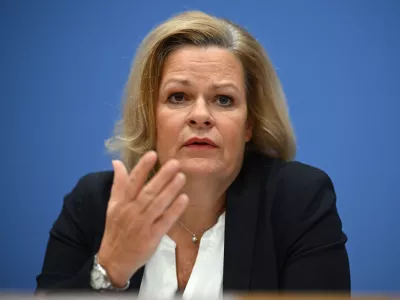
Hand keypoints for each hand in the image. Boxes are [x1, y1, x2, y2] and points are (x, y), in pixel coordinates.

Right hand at [97, 151, 187, 287]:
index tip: (152, 154)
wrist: (114, 260)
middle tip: (175, 163)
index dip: (142, 168)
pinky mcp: (152, 237)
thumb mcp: (112, 205)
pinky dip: (174, 210)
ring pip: (158, 205)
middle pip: (148, 192)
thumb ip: (118, 183)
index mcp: (122, 203)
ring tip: (182, 177)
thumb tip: (117, 162)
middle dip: (162, 176)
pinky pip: (165, 221)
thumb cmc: (116, 229)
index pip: (132, 182)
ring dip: (170, 190)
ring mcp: (143, 225)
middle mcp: (132, 212)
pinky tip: (184, 199)